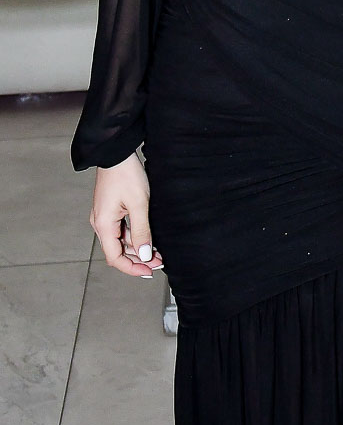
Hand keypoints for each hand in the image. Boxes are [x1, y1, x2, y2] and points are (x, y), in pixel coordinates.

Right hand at [90, 153, 163, 277]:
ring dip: (137, 248)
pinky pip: (120, 230)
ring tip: (158, 252)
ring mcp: (103, 217)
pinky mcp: (109, 210)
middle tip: (160, 262)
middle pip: (118, 251)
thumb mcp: (139, 204)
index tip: (149, 272)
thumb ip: (141, 231)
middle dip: (139, 259)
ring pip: (120, 241)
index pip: (115, 258)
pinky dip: (134, 236)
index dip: (132, 268)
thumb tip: (145, 255)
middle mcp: (100, 223)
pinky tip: (148, 237)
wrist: (117, 153)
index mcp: (103, 225)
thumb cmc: (126, 175)